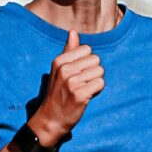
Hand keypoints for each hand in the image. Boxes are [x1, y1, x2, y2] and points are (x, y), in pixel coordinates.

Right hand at [29, 28, 104, 144]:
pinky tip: (87, 96)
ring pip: (100, 72)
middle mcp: (65, 69)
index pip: (87, 50)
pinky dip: (97, 91)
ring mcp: (72, 82)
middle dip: (93, 72)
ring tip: (84, 90)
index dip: (87, 62)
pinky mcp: (80, 95)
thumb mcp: (59, 70)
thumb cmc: (57, 93)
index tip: (78, 73)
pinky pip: (100, 84)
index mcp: (59, 61)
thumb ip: (68, 50)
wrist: (50, 119)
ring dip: (95, 82)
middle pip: (96, 60)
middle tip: (82, 84)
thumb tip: (73, 32)